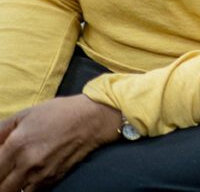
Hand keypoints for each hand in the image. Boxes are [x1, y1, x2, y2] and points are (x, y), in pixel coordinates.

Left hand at [0, 95, 121, 191]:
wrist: (93, 119)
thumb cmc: (59, 112)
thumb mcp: (26, 114)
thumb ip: (0, 130)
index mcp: (17, 145)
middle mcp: (27, 164)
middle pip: (2, 188)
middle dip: (1, 180)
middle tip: (4, 170)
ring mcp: (42, 174)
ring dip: (12, 185)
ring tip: (14, 175)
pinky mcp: (54, 179)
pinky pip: (32, 191)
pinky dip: (27, 186)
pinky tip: (29, 175)